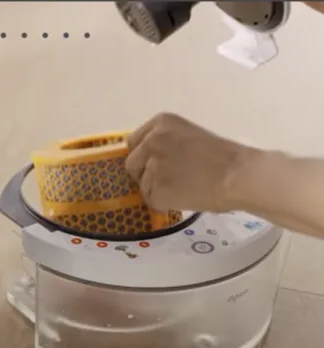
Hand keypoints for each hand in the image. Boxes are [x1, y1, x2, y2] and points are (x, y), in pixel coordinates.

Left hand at [126, 113, 256, 212]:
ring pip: (142, 184)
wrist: (238, 176)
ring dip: (156, 189)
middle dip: (144, 173)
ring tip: (182, 188)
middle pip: (131, 163)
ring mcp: (151, 166)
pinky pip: (151, 200)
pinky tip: (183, 197)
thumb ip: (165, 142)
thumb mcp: (188, 135)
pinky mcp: (154, 190)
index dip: (142, 156)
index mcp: (160, 123)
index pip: (133, 142)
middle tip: (168, 179)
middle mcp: (151, 141)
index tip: (154, 163)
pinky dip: (164, 203)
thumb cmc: (223, 156)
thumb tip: (147, 159)